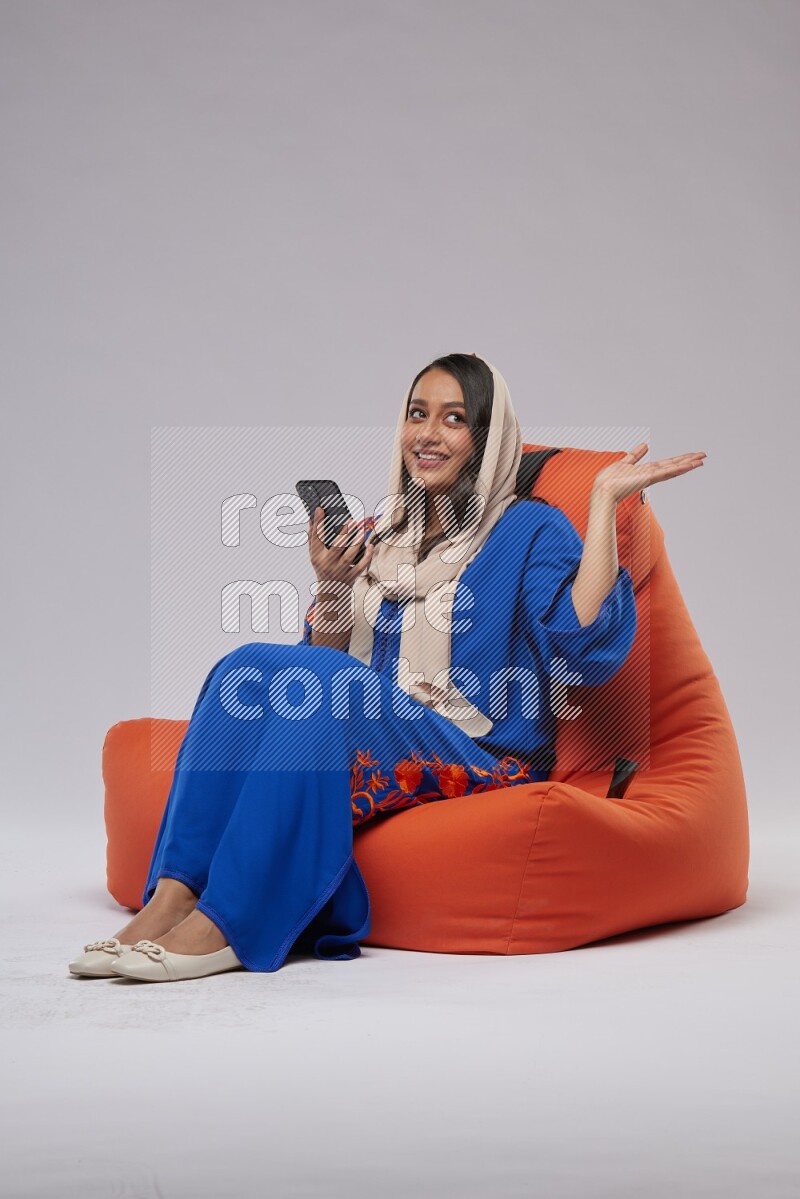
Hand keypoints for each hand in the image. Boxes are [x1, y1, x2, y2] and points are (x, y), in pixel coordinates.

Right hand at [307, 506, 375, 587]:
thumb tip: (311, 518)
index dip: (317, 523)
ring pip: (349, 557)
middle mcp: (327, 564)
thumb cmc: (322, 568)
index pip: (316, 538)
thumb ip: (312, 538)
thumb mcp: (314, 555)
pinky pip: (360, 566)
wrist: (330, 593)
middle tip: (352, 520)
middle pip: (336, 548)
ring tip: (362, 531)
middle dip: (344, 534)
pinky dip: (366, 556)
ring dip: (356, 543)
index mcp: (317, 557)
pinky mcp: (351, 577)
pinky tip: (370, 545)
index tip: (320, 508)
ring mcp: (340, 571)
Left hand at [592, 442, 706, 504]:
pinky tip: (689, 465)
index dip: (679, 459)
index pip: (666, 464)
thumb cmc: (609, 481)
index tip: (691, 456)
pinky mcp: (648, 478)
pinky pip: (666, 472)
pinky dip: (678, 469)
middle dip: (688, 460)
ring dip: (688, 464)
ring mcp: (650, 477)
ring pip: (673, 468)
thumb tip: (645, 445)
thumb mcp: (624, 462)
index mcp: (646, 471)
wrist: (603, 491)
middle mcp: (651, 474)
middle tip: (703, 456)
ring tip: (702, 460)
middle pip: (673, 465)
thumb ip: (635, 455)